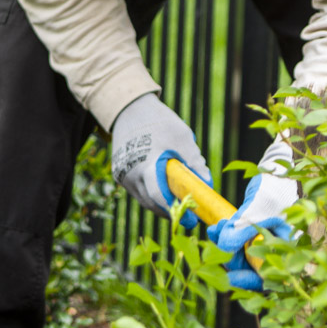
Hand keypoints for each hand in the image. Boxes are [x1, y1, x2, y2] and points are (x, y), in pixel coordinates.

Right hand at [110, 93, 210, 219]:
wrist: (129, 108)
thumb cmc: (159, 121)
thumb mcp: (182, 138)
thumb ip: (194, 163)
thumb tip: (207, 186)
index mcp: (147, 164)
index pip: (159, 196)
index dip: (176, 210)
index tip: (192, 219)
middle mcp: (131, 174)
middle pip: (152, 203)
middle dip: (171, 212)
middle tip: (190, 215)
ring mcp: (122, 175)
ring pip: (144, 200)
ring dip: (161, 205)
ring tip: (179, 203)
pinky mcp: (119, 174)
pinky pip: (138, 191)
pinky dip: (151, 195)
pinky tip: (164, 190)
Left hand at [206, 138, 297, 291]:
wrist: (277, 173)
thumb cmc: (275, 191)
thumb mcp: (259, 212)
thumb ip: (241, 232)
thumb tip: (224, 249)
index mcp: (287, 250)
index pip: (269, 278)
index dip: (248, 281)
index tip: (230, 278)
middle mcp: (277, 251)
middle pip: (250, 267)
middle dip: (230, 256)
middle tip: (217, 239)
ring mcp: (265, 243)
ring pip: (240, 255)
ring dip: (224, 244)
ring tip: (216, 228)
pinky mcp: (254, 234)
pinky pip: (236, 243)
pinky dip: (226, 236)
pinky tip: (217, 227)